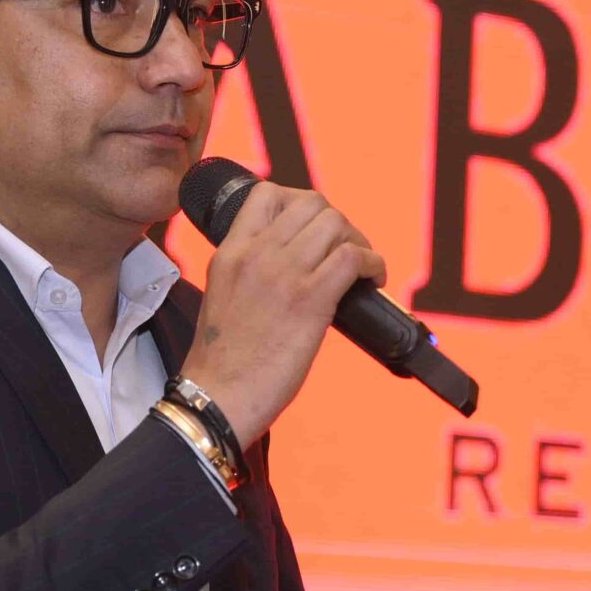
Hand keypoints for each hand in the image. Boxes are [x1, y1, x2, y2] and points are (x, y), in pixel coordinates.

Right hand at [178, 183, 385, 447]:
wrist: (216, 396)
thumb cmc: (222, 361)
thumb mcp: (224, 296)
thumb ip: (250, 273)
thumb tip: (294, 268)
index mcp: (231, 251)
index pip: (267, 193)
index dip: (301, 204)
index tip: (313, 230)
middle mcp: (257, 253)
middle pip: (311, 203)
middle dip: (337, 222)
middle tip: (345, 251)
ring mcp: (284, 274)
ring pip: (335, 224)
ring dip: (358, 241)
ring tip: (362, 267)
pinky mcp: (310, 299)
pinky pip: (353, 257)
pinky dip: (372, 264)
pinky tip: (373, 280)